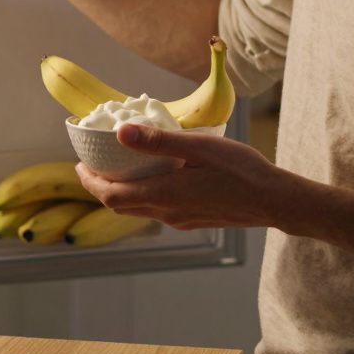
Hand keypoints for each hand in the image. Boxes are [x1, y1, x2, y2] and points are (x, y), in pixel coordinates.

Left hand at [75, 124, 309, 231]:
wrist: (274, 200)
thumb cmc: (242, 169)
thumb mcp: (200, 147)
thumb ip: (159, 141)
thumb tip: (120, 133)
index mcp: (164, 194)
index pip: (111, 194)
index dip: (89, 182)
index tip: (80, 164)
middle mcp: (166, 212)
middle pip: (119, 205)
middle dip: (99, 186)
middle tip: (91, 166)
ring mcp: (179, 220)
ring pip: (137, 210)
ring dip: (120, 192)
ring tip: (117, 169)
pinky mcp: (192, 220)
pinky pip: (156, 210)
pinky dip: (142, 195)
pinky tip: (152, 178)